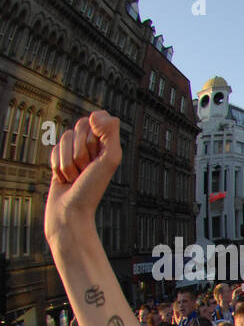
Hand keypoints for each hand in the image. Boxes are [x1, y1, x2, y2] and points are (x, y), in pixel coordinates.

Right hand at [45, 111, 121, 244]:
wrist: (70, 212)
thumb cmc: (91, 189)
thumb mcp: (109, 159)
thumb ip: (109, 134)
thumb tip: (97, 113)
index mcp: (108, 146)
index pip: (96, 119)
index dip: (93, 133)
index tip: (96, 151)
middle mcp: (93, 149)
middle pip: (79, 126)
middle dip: (81, 149)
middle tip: (86, 168)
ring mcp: (76, 154)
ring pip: (64, 137)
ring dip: (69, 160)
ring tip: (75, 176)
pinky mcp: (61, 161)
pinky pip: (53, 150)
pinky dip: (57, 165)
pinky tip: (64, 179)